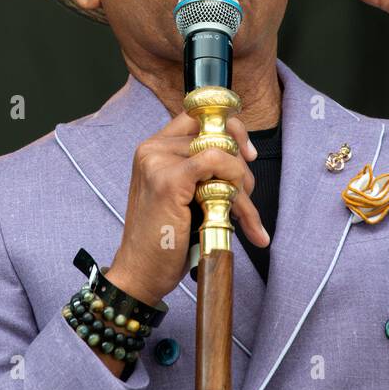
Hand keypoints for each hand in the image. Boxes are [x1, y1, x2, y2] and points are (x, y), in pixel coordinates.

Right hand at [106, 110, 267, 305]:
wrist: (141, 272)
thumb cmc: (166, 239)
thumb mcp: (185, 195)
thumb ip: (204, 170)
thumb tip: (245, 154)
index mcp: (155, 148)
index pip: (199, 117)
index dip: (230, 129)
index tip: (247, 154)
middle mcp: (152, 148)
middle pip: (216, 134)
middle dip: (241, 167)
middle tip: (244, 198)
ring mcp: (157, 161)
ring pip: (221, 150)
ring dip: (241, 183)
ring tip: (242, 215)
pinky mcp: (167, 180)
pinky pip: (215, 160)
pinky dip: (232, 180)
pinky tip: (230, 207)